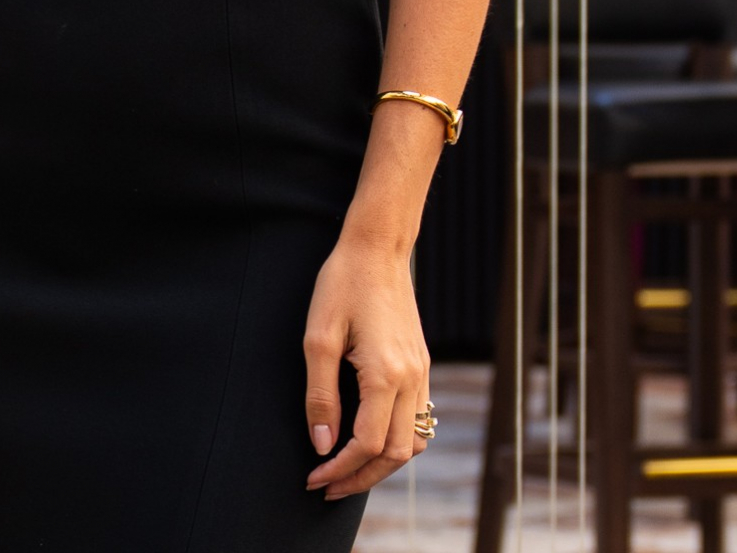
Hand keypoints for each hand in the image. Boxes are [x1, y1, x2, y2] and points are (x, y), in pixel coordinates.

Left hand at [302, 236, 432, 499]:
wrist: (378, 249)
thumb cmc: (342, 285)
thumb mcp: (317, 338)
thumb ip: (320, 395)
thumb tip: (322, 444)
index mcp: (386, 374)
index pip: (367, 444)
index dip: (339, 468)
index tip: (313, 478)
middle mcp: (411, 379)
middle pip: (395, 454)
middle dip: (360, 478)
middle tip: (327, 488)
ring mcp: (421, 373)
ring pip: (414, 442)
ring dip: (382, 465)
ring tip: (348, 472)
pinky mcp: (422, 366)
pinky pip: (419, 420)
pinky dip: (398, 442)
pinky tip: (371, 442)